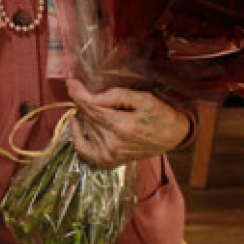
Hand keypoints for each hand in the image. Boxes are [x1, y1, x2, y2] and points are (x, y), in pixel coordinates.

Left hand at [66, 77, 190, 167]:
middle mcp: (113, 143)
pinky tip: (76, 123)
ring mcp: (110, 155)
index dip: (78, 93)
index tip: (71, 82)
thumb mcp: (145, 99)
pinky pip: (83, 150)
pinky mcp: (108, 161)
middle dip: (84, 102)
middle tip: (85, 90)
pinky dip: (77, 136)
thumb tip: (93, 97)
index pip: (92, 107)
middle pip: (88, 116)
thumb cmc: (161, 115)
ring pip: (86, 127)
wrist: (173, 137)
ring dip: (87, 115)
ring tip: (96, 107)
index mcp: (123, 127)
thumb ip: (118, 96)